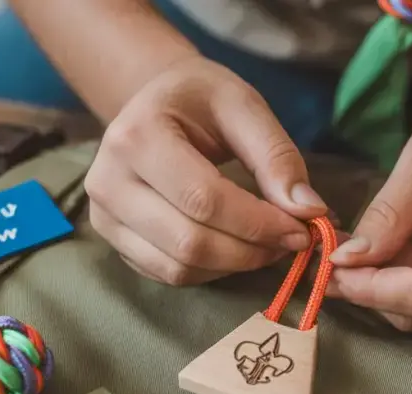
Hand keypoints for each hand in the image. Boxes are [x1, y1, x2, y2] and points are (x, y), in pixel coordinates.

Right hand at [84, 56, 327, 284]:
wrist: (153, 101)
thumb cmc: (199, 100)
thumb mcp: (244, 107)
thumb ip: (277, 157)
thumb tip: (309, 211)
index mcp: (137, 136)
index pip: (203, 200)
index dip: (258, 224)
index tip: (302, 229)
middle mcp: (107, 180)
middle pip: (189, 242)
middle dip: (251, 250)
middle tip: (290, 241)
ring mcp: (103, 216)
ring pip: (178, 267)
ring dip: (234, 265)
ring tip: (266, 244)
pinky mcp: (113, 239)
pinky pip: (167, 274)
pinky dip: (211, 271)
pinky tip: (235, 248)